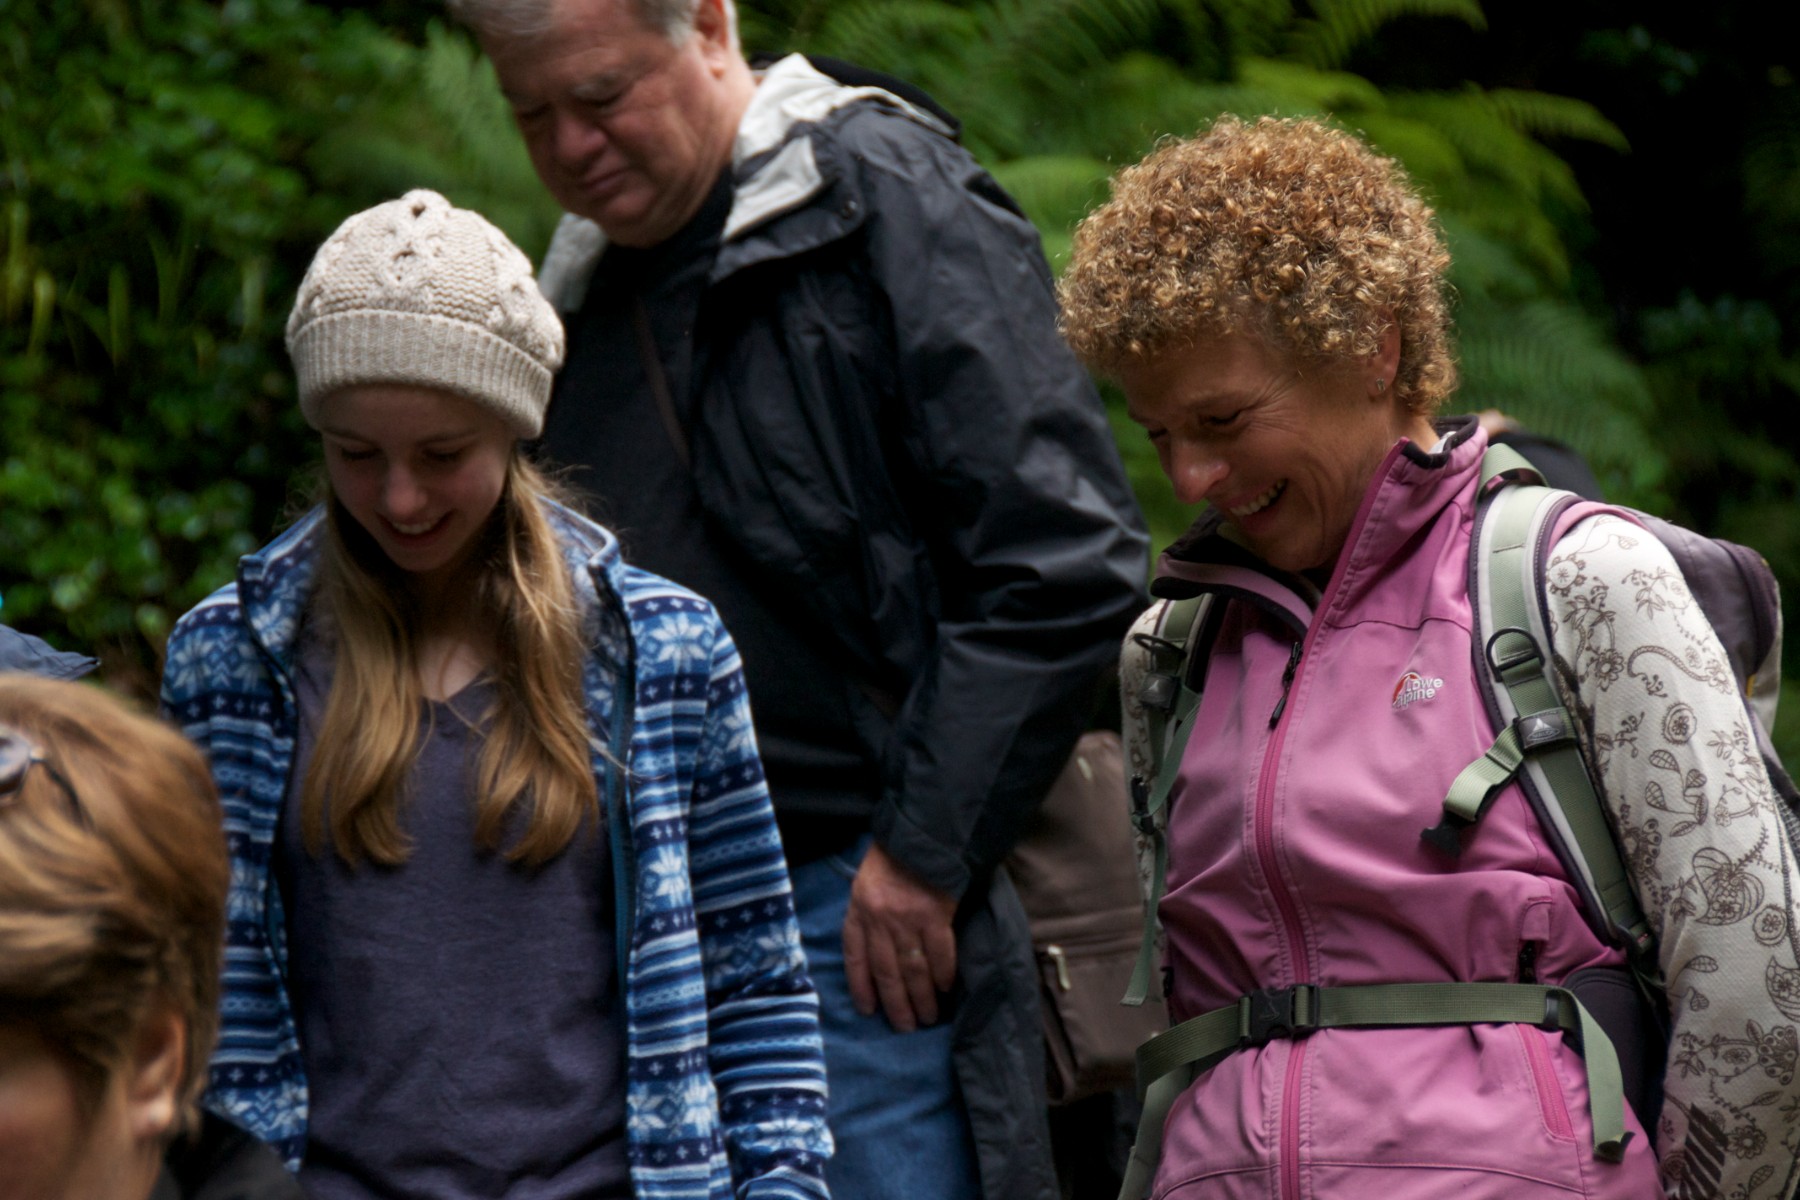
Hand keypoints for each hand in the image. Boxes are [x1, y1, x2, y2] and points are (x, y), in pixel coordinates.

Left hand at [841, 841, 957, 1031]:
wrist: (923, 833)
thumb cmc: (892, 857)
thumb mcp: (866, 883)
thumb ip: (866, 914)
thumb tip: (875, 951)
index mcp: (858, 910)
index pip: (855, 958)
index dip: (861, 987)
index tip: (869, 1010)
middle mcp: (879, 919)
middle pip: (886, 972)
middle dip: (896, 1004)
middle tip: (906, 1027)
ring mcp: (906, 919)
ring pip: (913, 970)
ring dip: (922, 998)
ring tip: (928, 1017)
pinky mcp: (935, 915)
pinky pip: (940, 954)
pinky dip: (943, 974)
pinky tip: (946, 989)